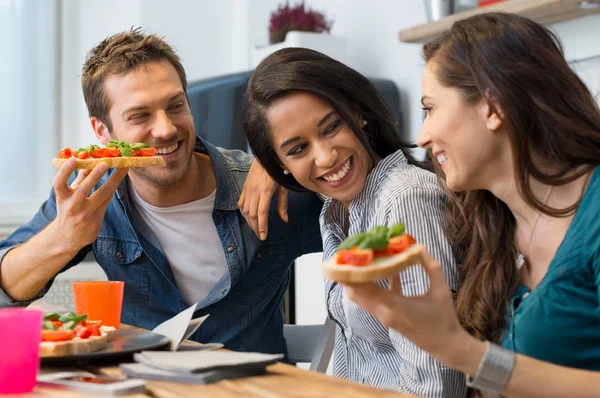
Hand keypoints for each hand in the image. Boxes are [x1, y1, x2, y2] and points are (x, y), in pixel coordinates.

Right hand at [52, 158, 127, 250]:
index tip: (73, 159)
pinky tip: (121, 179)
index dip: (65, 171)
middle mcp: (72, 206)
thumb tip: (87, 161)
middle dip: (95, 175)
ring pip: (102, 195)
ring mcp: (84, 215)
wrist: (66, 237)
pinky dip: (113, 190)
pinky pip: (107, 202)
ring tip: (123, 168)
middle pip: (84, 189)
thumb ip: (78, 179)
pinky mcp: (95, 221)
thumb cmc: (68, 210)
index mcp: (62, 198)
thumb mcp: (68, 195)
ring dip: (114, 180)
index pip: (59, 183)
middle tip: (105, 162)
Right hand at [238, 160, 287, 239]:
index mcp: (265, 191)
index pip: (261, 213)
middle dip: (255, 227)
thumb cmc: (278, 171)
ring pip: (245, 210)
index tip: (263, 236)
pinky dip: (243, 212)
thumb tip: (285, 220)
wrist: (267, 156)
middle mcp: (254, 191)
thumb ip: (282, 204)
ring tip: (255, 229)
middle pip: (252, 214)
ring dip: (249, 221)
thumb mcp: (284, 187)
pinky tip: (248, 218)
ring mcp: (248, 188)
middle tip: (260, 235)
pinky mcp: (244, 187)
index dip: (262, 226)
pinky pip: (241, 203)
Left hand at [342, 246, 472, 364]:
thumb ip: (431, 267)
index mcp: (394, 306)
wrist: (445, 345)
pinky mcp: (386, 317)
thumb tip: (419, 247)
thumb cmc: (443, 318)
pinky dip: (373, 286)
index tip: (343, 260)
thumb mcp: (441, 291)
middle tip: (347, 256)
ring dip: (357, 281)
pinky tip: (382, 269)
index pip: (366, 289)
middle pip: (356, 294)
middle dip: (348, 276)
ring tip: (358, 260)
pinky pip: (374, 299)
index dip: (352, 275)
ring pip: (361, 298)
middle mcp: (384, 312)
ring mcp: (383, 316)